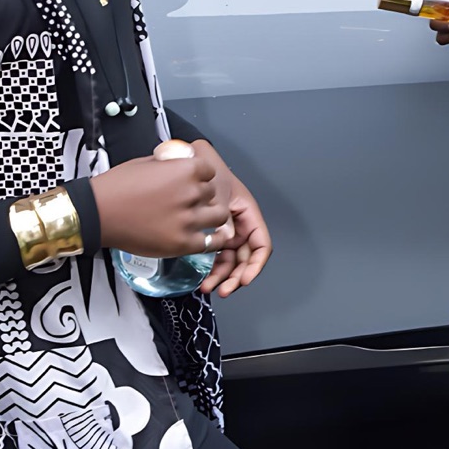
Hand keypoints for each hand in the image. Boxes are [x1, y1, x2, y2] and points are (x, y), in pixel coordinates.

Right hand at [91, 144, 235, 255]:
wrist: (98, 214)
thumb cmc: (117, 186)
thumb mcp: (147, 162)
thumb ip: (171, 163)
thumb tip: (182, 161)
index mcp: (184, 169)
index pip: (210, 170)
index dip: (202, 176)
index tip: (195, 182)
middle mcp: (191, 193)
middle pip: (213, 192)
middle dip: (204, 195)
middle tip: (191, 201)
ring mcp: (188, 220)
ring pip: (219, 215)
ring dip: (212, 215)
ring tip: (202, 218)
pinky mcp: (183, 243)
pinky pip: (212, 242)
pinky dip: (213, 239)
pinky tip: (207, 236)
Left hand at [191, 148, 272, 297]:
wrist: (187, 159)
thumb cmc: (207, 170)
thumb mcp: (218, 193)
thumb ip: (223, 218)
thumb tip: (226, 240)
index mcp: (248, 213)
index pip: (261, 245)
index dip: (255, 265)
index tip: (244, 279)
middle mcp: (241, 225)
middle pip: (246, 258)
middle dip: (237, 276)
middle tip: (223, 290)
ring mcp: (227, 230)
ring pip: (231, 260)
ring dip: (224, 276)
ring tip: (209, 288)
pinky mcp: (213, 234)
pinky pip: (217, 256)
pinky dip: (213, 269)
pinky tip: (204, 279)